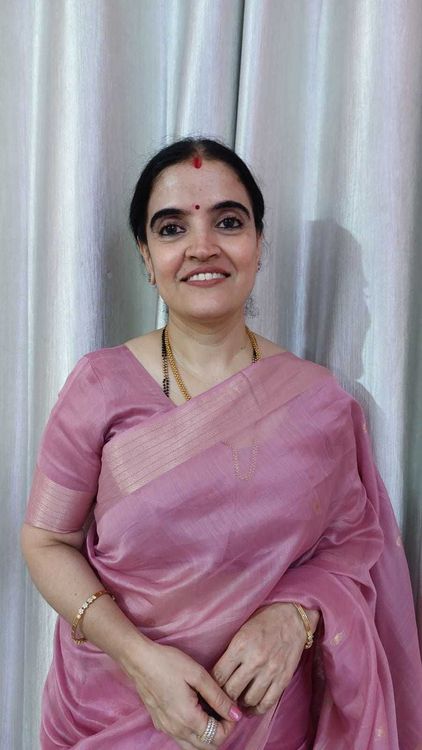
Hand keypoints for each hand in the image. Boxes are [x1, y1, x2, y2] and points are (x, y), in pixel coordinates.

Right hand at [122, 640, 242, 748]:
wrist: (139, 660)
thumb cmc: (168, 663)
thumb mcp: (198, 674)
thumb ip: (218, 697)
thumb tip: (236, 714)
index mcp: (188, 719)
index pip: (218, 738)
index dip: (230, 725)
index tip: (230, 707)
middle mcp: (177, 730)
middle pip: (207, 747)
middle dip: (220, 732)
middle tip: (222, 709)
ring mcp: (166, 729)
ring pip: (193, 747)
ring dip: (207, 735)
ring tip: (210, 711)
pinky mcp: (160, 724)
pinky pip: (181, 739)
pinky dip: (193, 733)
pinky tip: (194, 710)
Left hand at [210, 603, 318, 716]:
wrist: (293, 618)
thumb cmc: (265, 620)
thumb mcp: (242, 629)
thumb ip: (231, 650)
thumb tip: (218, 672)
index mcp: (240, 645)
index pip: (218, 675)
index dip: (212, 683)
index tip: (211, 686)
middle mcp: (254, 660)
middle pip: (231, 690)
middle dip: (224, 695)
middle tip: (222, 696)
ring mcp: (270, 671)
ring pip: (249, 699)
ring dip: (241, 702)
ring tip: (237, 700)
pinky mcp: (283, 679)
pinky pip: (267, 702)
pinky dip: (257, 709)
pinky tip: (252, 707)